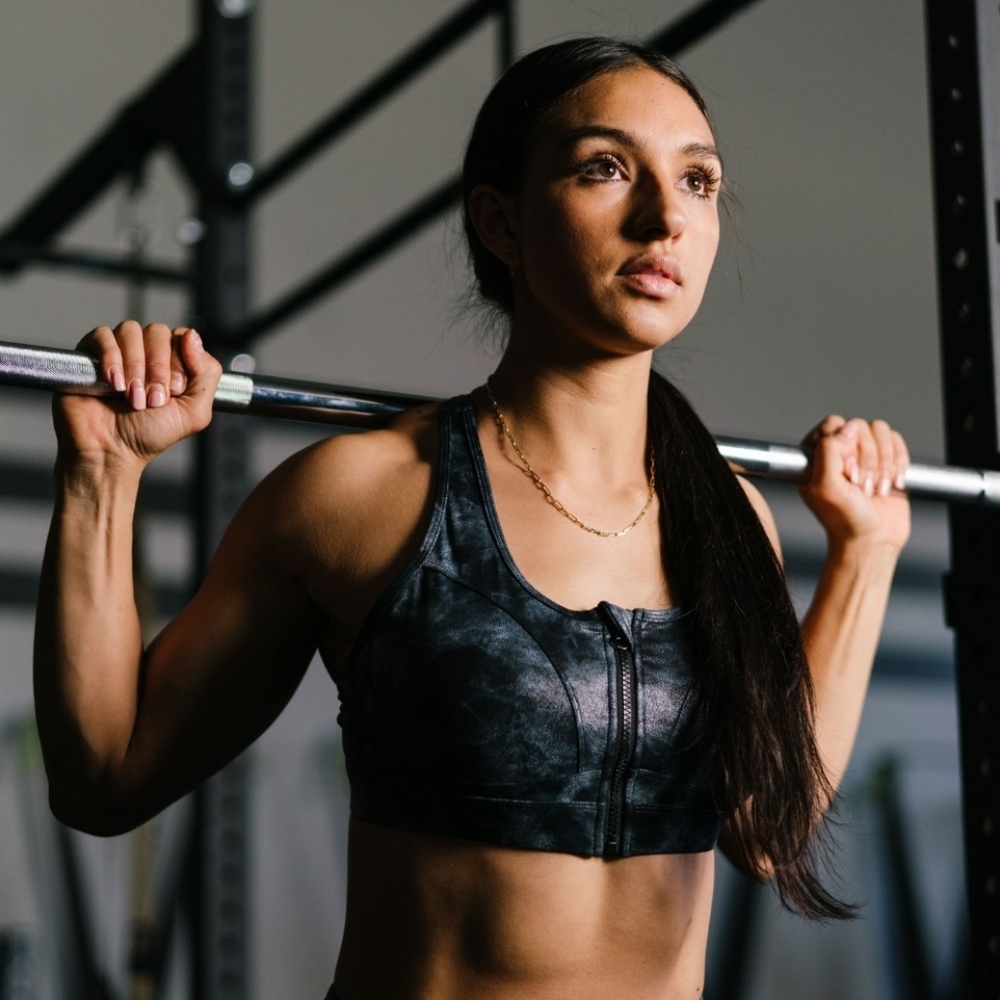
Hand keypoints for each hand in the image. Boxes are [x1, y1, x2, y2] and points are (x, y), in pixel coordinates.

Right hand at [53, 320, 221, 469]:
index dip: (180, 361)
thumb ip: (207, 374)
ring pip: (131, 331)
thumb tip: (193, 335)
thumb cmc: (149, 435)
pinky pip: (102, 335)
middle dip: (158, 368)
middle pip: (158, 331)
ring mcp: (118, 351)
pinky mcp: (90, 353)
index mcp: (172, 363)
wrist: (110, 451)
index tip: (174, 391)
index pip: (182, 337)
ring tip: (132, 398)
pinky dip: (111, 358)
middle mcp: (146, 353)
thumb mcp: (194, 412)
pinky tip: (114, 384)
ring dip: (135, 366)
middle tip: (153, 399)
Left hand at [798, 415, 910, 552]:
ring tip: (877, 488)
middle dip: (866, 458)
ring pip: (879, 431)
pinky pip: (896, 441)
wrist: (873, 540)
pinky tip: (893, 484)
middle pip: (858, 426)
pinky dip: (899, 462)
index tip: (846, 472)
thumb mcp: (825, 487)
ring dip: (883, 463)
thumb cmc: (845, 519)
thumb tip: (846, 428)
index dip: (844, 445)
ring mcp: (863, 454)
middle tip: (862, 485)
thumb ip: (828, 451)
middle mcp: (839, 451)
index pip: (832, 424)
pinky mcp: (886, 459)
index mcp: (816, 456)